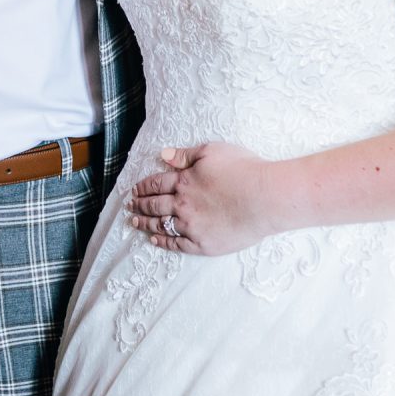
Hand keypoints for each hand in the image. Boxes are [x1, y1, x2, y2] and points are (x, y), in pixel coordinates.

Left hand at [126, 142, 293, 255]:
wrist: (264, 198)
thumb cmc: (243, 170)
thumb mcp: (212, 151)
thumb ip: (185, 155)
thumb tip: (163, 154)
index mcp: (184, 181)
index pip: (156, 183)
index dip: (143, 186)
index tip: (134, 190)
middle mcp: (182, 204)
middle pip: (154, 204)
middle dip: (140, 204)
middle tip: (130, 206)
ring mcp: (191, 226)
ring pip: (161, 225)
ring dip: (146, 223)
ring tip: (135, 222)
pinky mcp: (202, 244)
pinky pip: (176, 244)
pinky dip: (163, 241)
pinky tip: (155, 240)